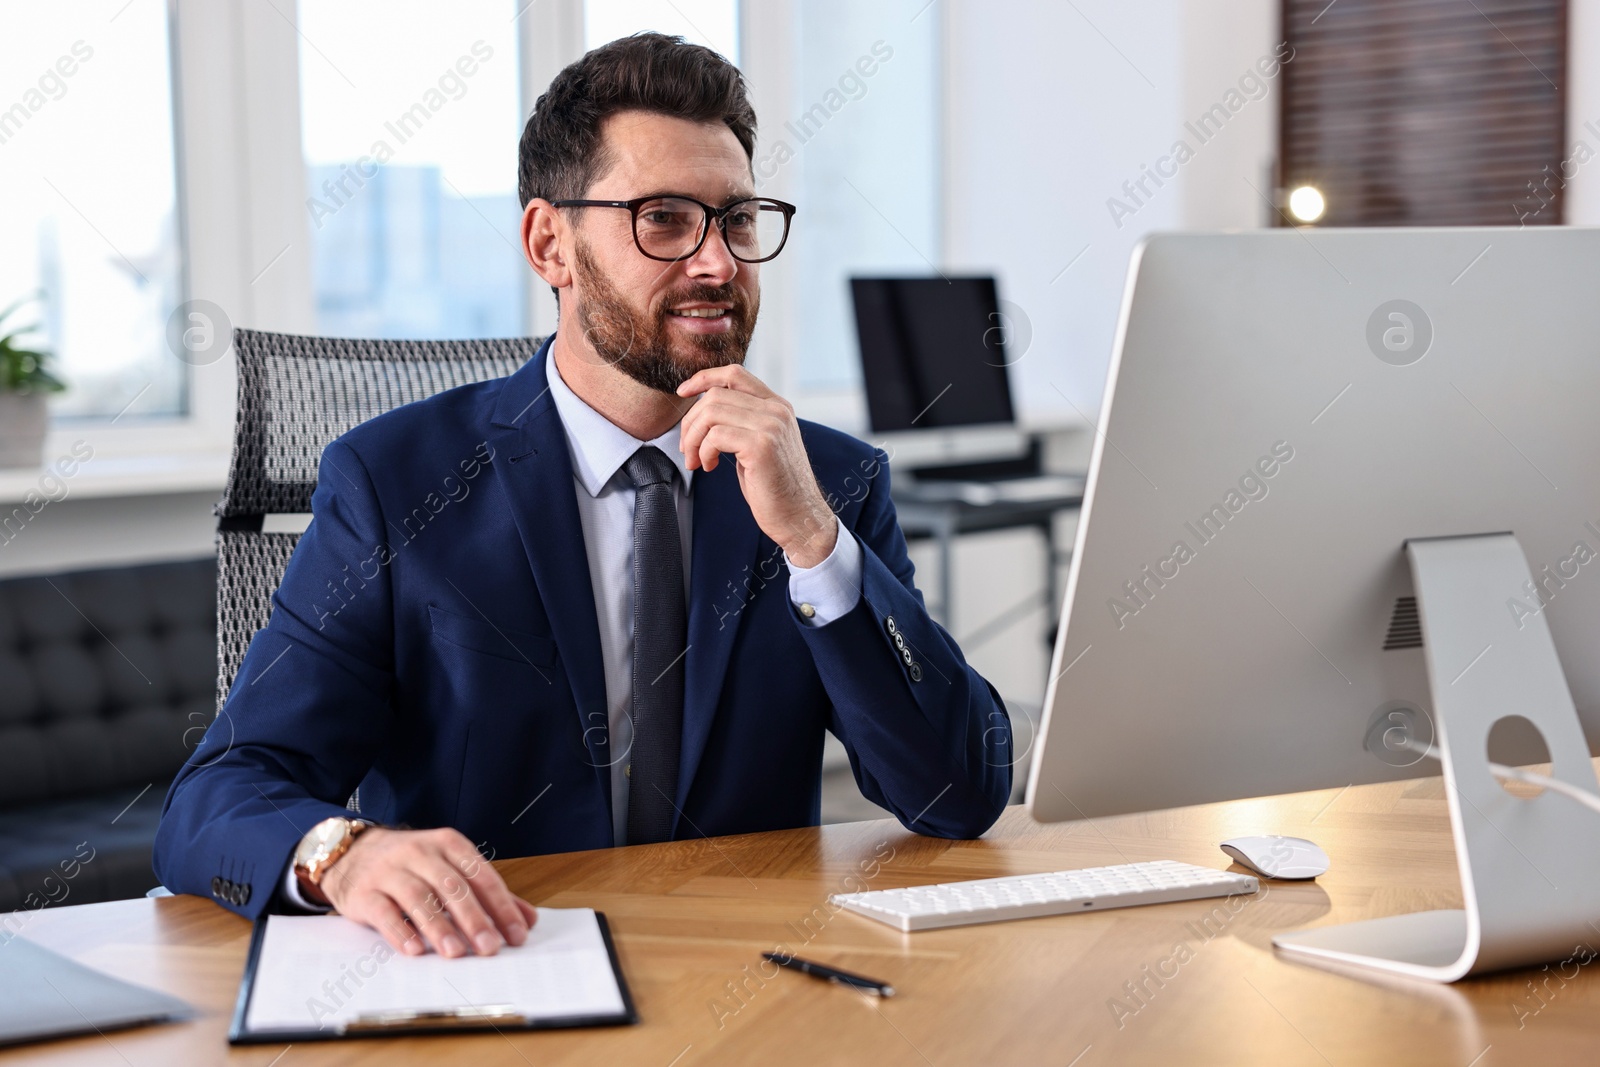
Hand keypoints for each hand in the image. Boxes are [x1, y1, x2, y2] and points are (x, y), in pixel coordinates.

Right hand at [316, 827, 537, 957]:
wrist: (351, 852)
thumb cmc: (411, 864)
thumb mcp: (449, 867)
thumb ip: (487, 893)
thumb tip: (527, 919)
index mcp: (448, 844)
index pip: (481, 876)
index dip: (501, 905)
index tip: (516, 934)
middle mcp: (420, 853)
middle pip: (452, 887)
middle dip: (474, 919)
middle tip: (489, 948)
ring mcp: (390, 871)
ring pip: (419, 898)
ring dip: (439, 927)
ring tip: (456, 952)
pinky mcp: (364, 892)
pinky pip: (384, 912)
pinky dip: (400, 931)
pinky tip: (414, 950)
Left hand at [676, 366, 837, 567]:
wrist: (799, 517)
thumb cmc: (774, 487)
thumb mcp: (759, 444)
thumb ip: (742, 422)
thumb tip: (704, 411)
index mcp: (777, 406)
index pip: (735, 374)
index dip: (703, 378)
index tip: (682, 392)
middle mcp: (777, 410)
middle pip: (716, 395)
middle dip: (691, 422)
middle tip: (688, 450)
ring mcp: (771, 426)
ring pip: (711, 413)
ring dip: (694, 439)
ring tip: (696, 461)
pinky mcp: (761, 446)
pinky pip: (715, 436)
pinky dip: (703, 452)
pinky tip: (709, 467)